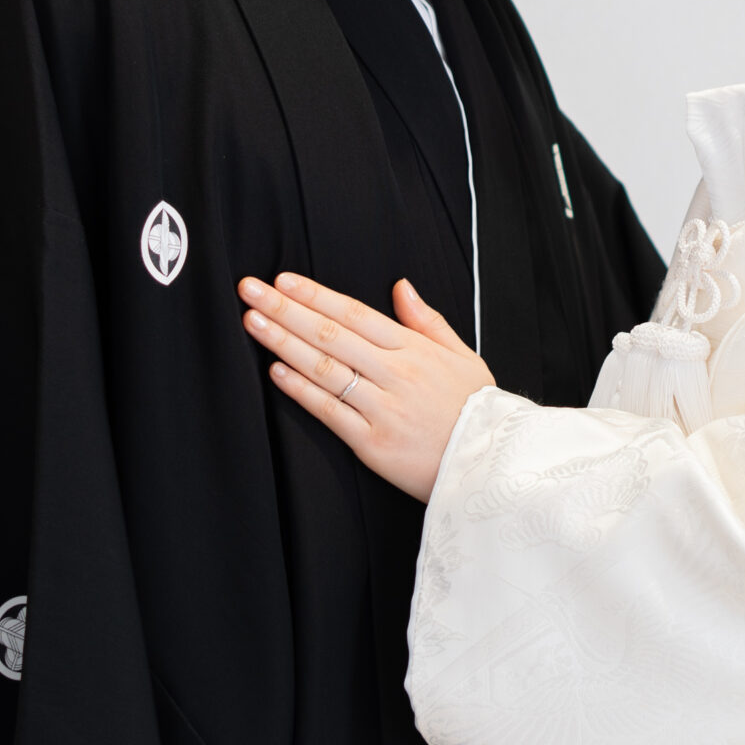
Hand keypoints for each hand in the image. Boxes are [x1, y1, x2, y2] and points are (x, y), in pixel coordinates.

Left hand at [239, 272, 493, 501]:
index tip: (283, 280)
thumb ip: (428, 321)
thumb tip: (401, 286)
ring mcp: (383, 409)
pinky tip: (276, 372)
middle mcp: (396, 374)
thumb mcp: (463, 356)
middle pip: (331, 334)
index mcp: (415, 350)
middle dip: (286, 308)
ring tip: (253, 322)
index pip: (355, 314)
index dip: (316, 295)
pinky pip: (330, 412)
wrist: (494, 464)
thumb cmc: (478, 409)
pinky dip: (301, 390)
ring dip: (284, 342)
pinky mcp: (373, 443)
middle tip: (250, 290)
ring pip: (325, 368)